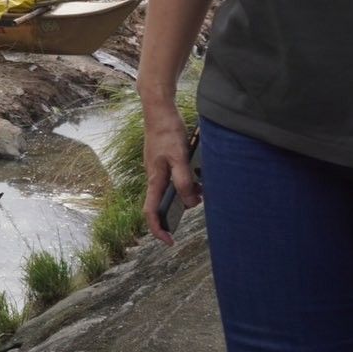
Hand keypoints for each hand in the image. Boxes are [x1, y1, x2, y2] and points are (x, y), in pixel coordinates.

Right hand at [141, 100, 199, 245]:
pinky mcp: (164, 160)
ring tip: (202, 188)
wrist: (159, 110)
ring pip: (171, 189)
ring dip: (186, 192)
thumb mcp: (179, 157)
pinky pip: (174, 177)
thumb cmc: (167, 132)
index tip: (170, 241)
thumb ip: (184, 181)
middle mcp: (154, 176)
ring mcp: (158, 168)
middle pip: (162, 203)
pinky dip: (186, 180)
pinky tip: (197, 173)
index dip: (157, 229)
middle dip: (179, 209)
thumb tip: (190, 202)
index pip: (150, 212)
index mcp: (154, 180)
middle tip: (198, 203)